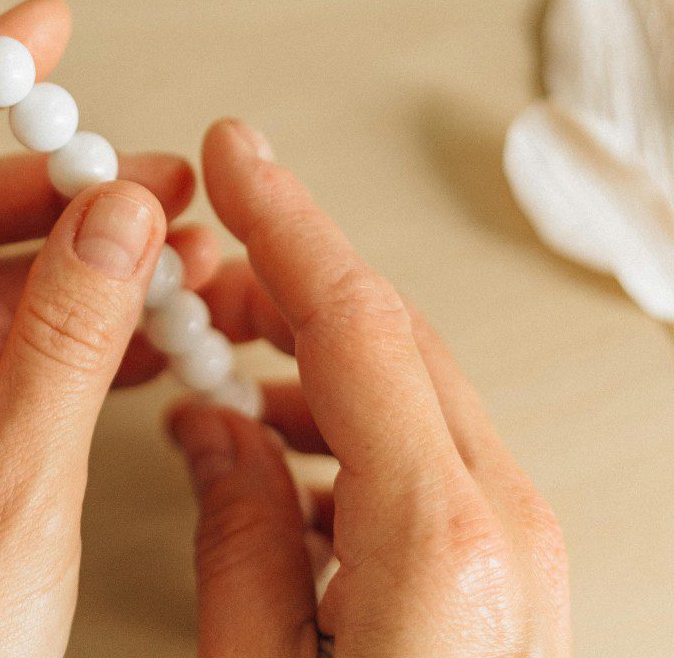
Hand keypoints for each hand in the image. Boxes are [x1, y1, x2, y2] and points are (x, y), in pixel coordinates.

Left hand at [0, 0, 210, 657]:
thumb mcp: (7, 495)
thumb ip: (69, 340)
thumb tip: (121, 212)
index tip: (38, 28)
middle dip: (63, 193)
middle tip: (159, 184)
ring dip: (88, 265)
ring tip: (184, 263)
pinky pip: (8, 342)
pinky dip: (80, 329)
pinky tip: (150, 331)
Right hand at [168, 119, 570, 657]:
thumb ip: (237, 530)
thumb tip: (214, 424)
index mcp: (438, 545)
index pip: (354, 321)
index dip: (284, 219)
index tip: (237, 153)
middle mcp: (501, 525)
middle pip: (386, 335)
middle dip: (283, 279)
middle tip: (197, 268)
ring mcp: (519, 543)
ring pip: (404, 380)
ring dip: (308, 347)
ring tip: (219, 347)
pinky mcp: (510, 562)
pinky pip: (422, 442)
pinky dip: (343, 413)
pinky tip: (276, 435)